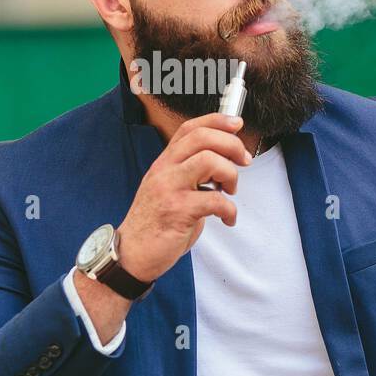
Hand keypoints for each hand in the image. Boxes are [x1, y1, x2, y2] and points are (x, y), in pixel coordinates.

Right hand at [116, 112, 250, 281]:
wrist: (132, 253)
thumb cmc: (155, 224)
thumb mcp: (169, 189)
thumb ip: (190, 174)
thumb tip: (224, 163)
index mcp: (164, 163)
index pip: (189, 128)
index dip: (217, 121)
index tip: (236, 124)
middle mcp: (164, 170)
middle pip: (202, 138)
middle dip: (232, 145)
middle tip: (243, 161)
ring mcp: (169, 188)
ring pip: (209, 161)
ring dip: (230, 174)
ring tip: (230, 191)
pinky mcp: (177, 211)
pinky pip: (214, 200)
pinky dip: (229, 210)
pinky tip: (227, 218)